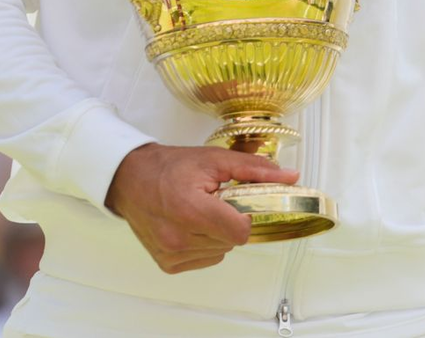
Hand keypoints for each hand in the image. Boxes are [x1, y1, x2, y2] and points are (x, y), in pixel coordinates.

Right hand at [106, 141, 298, 273]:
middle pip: (232, 240)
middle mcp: (178, 238)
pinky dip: (206, 244)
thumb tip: (291, 177)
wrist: (133, 180)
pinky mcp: (167, 265)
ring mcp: (171, 254)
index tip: (239, 200)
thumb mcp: (216, 159)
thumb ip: (255, 170)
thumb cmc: (172, 167)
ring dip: (219, 232)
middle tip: (218, 200)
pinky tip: (193, 225)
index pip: (240, 231)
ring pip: (220, 251)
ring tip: (203, 210)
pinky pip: (205, 259)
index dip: (246, 215)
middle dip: (232, 220)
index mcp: (190, 210)